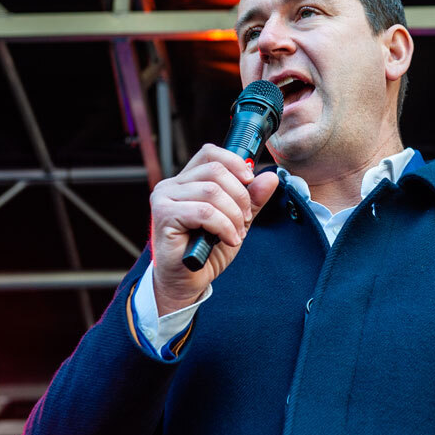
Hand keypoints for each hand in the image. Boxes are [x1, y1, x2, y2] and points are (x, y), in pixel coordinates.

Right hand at [149, 144, 278, 314]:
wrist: (187, 282)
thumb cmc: (207, 251)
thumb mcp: (237, 221)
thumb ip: (252, 199)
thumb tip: (270, 176)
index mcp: (187, 181)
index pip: (210, 153)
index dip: (234, 162)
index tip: (250, 180)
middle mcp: (172, 185)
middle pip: (215, 170)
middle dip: (240, 196)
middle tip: (245, 220)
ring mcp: (164, 199)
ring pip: (212, 192)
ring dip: (233, 215)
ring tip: (235, 233)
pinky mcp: (164, 216)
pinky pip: (204, 212)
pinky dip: (223, 226)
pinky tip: (228, 240)